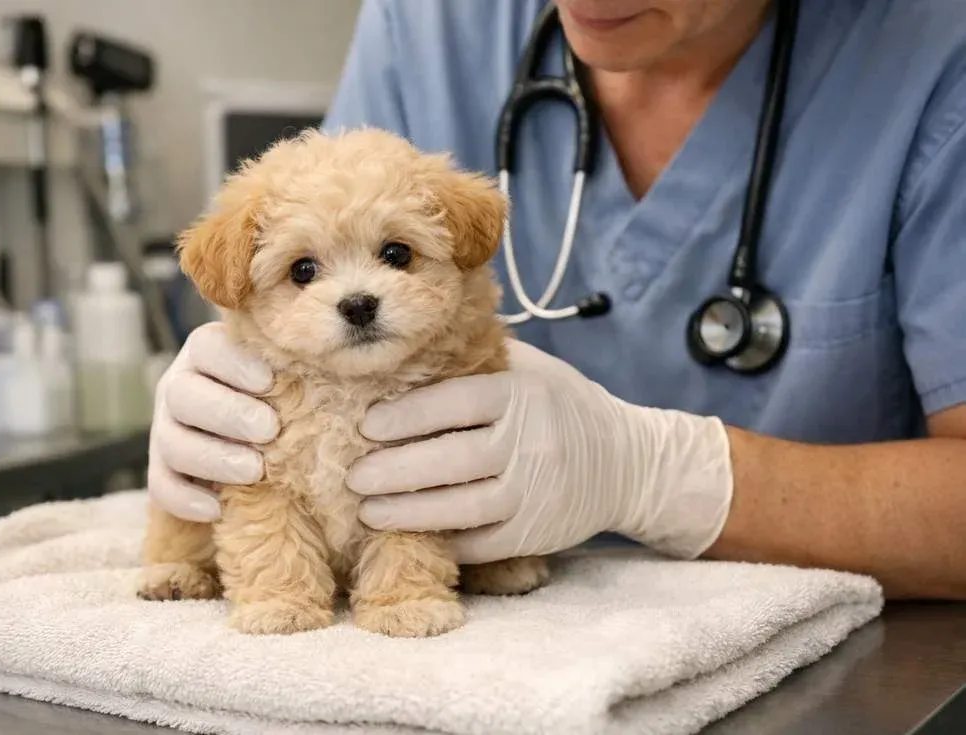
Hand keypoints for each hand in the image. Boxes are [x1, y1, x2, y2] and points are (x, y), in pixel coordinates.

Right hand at [147, 323, 279, 521]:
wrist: (244, 446)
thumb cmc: (278, 402)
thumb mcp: (284, 382)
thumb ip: (294, 373)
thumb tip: (331, 373)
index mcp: (206, 355)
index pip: (206, 347)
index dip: (234, 363)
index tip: (269, 382)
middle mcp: (179, 386)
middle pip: (183, 394)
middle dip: (227, 413)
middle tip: (270, 430)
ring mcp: (165, 428)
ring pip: (171, 441)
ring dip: (213, 457)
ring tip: (255, 471)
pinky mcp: (161, 468)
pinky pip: (161, 484)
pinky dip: (186, 499)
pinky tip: (217, 509)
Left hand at [346, 340, 733, 563]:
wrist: (629, 463)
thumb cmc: (563, 406)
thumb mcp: (531, 369)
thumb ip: (478, 360)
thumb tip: (405, 348)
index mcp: (523, 394)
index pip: (454, 402)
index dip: (405, 415)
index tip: (367, 423)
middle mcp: (531, 443)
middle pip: (450, 460)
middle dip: (392, 470)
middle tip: (352, 475)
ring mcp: (536, 493)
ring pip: (460, 508)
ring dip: (406, 512)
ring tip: (367, 511)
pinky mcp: (536, 534)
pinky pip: (479, 543)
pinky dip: (441, 540)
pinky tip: (408, 534)